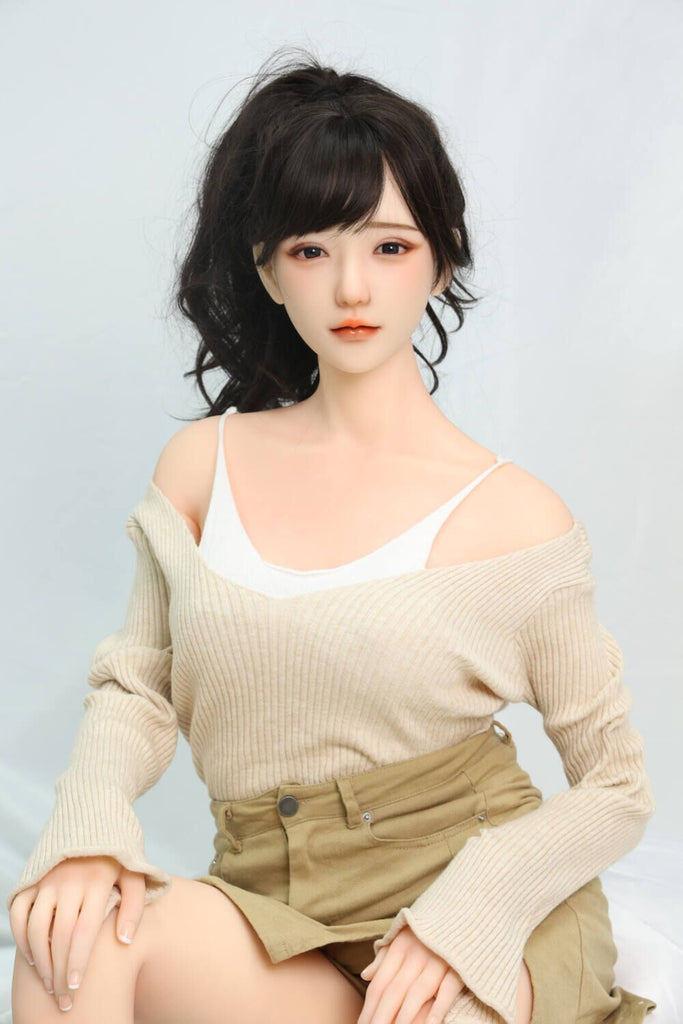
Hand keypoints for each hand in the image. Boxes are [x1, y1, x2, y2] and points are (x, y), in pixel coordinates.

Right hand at [9, 855, 145, 1011]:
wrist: (95, 812)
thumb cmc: (120, 850)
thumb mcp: (137, 872)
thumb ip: (133, 906)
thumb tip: (123, 942)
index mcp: (97, 881)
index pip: (84, 932)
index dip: (78, 962)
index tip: (76, 987)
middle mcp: (69, 880)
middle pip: (60, 935)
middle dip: (60, 971)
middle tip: (64, 998)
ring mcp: (48, 879)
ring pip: (37, 927)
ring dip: (40, 959)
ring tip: (49, 982)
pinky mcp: (32, 877)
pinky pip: (19, 911)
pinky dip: (21, 935)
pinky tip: (32, 956)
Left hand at [357, 924, 464, 1023]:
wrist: (463, 909)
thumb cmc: (429, 928)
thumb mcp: (403, 936)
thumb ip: (384, 957)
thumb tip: (365, 975)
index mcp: (400, 946)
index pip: (380, 984)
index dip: (369, 1008)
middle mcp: (416, 954)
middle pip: (394, 992)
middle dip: (382, 1018)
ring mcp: (438, 960)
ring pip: (417, 993)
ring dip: (406, 1018)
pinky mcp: (459, 966)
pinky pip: (448, 990)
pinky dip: (439, 1008)